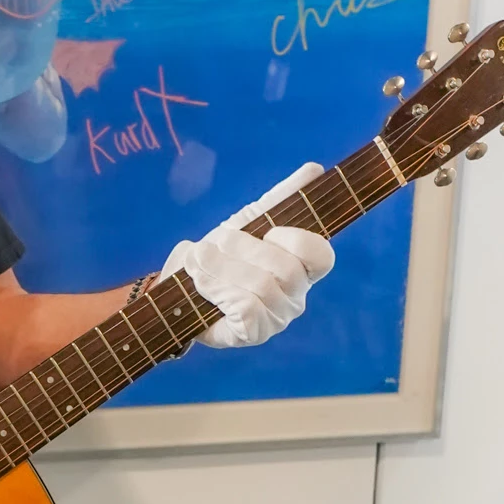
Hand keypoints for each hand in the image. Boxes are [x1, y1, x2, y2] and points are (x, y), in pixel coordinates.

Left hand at [163, 163, 334, 348]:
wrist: (181, 282)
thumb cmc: (222, 252)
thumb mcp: (249, 220)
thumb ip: (282, 197)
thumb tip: (314, 169)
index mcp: (302, 266)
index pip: (322, 256)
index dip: (295, 240)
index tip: (268, 231)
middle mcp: (297, 295)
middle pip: (286, 270)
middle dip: (243, 250)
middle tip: (215, 244)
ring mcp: (278, 318)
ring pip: (262, 288)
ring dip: (222, 270)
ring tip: (199, 264)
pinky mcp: (254, 334)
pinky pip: (247, 311)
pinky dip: (219, 292)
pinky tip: (203, 288)